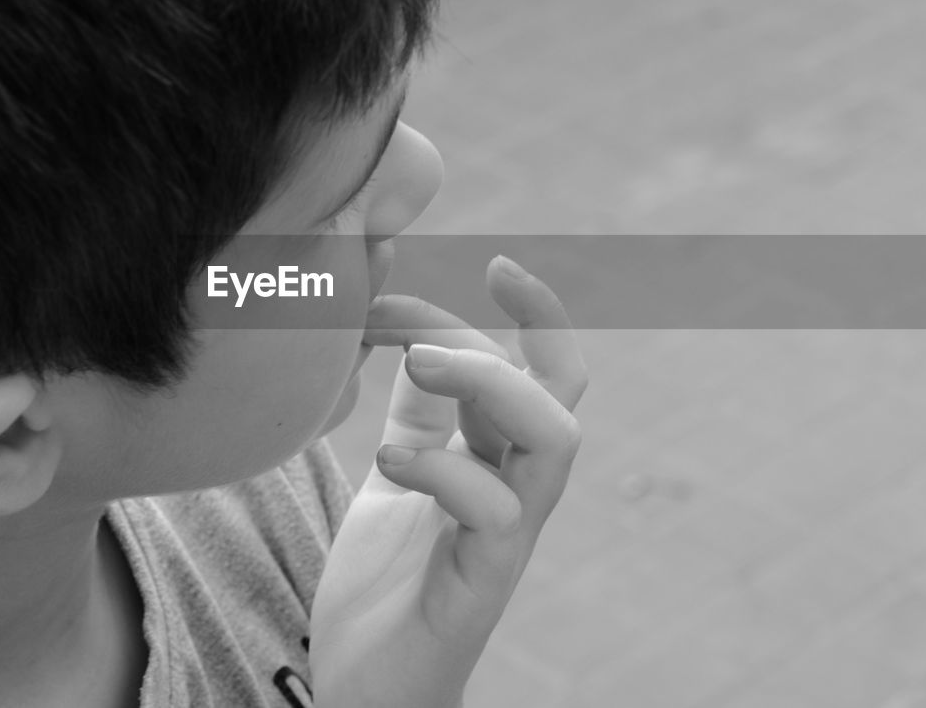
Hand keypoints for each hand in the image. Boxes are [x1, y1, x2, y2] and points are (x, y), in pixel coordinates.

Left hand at [310, 256, 586, 707]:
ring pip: (552, 439)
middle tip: (424, 324)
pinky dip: (444, 468)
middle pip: (560, 392)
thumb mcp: (395, 477)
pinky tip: (387, 459)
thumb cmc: (386, 584)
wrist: (365, 686)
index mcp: (497, 459)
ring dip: (490, 382)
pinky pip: (494, 512)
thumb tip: (409, 333)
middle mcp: (517, 491)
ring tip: (415, 364)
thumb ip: (416, 416)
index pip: (544, 371)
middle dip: (514, 334)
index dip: (536, 314)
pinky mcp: (481, 584)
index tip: (497, 261)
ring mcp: (507, 537)